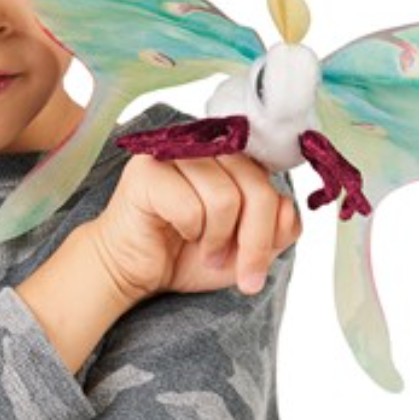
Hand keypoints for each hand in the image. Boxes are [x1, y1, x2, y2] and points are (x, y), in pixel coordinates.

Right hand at [86, 153, 300, 303]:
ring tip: (204, 250)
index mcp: (230, 156)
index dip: (270, 225)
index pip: (271, 179)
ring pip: (225, 196)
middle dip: (253, 240)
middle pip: (255, 186)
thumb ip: (276, 228)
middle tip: (240, 273)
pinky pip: (190, 205)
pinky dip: (190, 231)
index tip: (256, 267)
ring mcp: (174, 153)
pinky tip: (178, 234)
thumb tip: (285, 209)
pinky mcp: (147, 171)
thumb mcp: (245, 249)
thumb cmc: (185, 254)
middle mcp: (205, 146)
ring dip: (217, 238)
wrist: (133, 272)